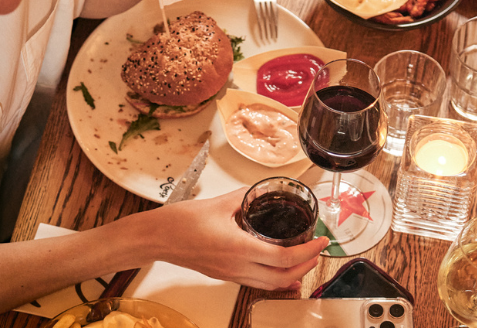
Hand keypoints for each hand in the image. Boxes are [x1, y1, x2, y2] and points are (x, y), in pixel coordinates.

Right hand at [158, 189, 327, 289]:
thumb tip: (261, 192)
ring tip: (303, 263)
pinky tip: (278, 273)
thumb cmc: (180, 223)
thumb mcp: (219, 203)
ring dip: (291, 276)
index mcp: (238, 247)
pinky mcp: (223, 275)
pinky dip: (272, 279)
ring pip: (269, 284)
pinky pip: (255, 283)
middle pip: (282, 277)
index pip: (283, 257)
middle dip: (305, 267)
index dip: (307, 251)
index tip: (320, 240)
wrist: (157, 238)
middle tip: (316, 252)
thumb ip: (244, 198)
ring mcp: (229, 274)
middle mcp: (236, 266)